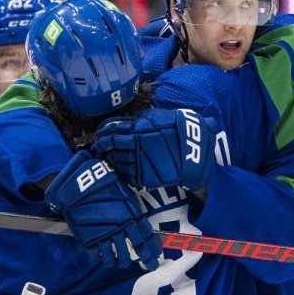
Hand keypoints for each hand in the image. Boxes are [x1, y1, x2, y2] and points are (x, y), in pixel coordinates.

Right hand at [44, 151, 161, 269]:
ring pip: (118, 256)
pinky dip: (100, 258)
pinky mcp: (90, 239)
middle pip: (136, 249)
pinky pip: (98, 256)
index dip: (153, 248)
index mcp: (131, 215)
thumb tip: (137, 217)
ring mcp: (106, 235)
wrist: (79, 185)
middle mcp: (121, 227)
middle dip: (144, 259)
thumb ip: (131, 207)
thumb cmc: (103, 184)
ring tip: (120, 262)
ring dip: (121, 261)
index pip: (147, 236)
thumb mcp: (123, 192)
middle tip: (149, 265)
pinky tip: (100, 257)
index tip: (156, 256)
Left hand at [92, 108, 215, 190]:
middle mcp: (135, 143)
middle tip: (98, 147)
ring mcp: (139, 161)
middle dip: (101, 146)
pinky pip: (125, 174)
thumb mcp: (157, 118)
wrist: (195, 150)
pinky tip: (120, 168)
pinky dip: (120, 171)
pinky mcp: (144, 176)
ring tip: (108, 158)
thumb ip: (137, 121)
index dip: (102, 133)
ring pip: (115, 160)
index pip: (111, 129)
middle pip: (110, 145)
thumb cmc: (177, 130)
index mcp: (137, 127)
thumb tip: (120, 124)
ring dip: (109, 158)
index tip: (99, 135)